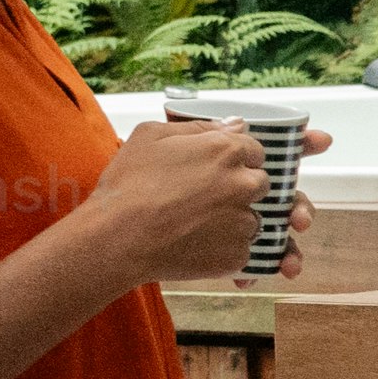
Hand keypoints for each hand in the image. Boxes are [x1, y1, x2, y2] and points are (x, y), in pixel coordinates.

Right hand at [81, 112, 297, 286]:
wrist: (118, 237)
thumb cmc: (129, 184)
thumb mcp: (152, 136)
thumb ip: (199, 126)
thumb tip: (234, 123)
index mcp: (227, 150)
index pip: (254, 150)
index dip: (234, 160)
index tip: (215, 169)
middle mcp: (244, 184)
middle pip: (259, 183)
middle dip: (238, 188)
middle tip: (203, 198)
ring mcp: (244, 222)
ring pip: (251, 218)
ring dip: (232, 220)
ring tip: (194, 223)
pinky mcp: (237, 255)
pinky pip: (241, 249)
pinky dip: (223, 248)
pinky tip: (194, 243)